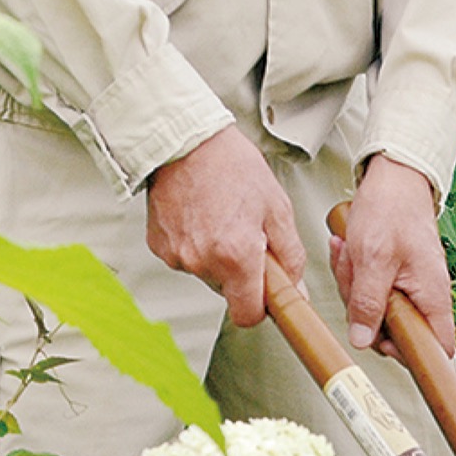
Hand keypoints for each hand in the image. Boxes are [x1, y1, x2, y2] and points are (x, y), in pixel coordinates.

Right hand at [146, 125, 305, 325]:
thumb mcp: (276, 206)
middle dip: (240, 270)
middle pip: (227, 291)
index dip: (261, 304)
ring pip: (206, 272)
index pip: (248, 315)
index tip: (266, 288)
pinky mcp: (158, 245)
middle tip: (246, 232)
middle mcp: (202, 261)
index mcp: (235, 255)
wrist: (187, 140)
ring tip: (221, 214)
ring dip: (217, 255)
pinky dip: (195, 243)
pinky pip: (185, 257)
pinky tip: (201, 213)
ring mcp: (176, 255)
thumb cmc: (232, 165)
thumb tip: (297, 287)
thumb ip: (290, 254)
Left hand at [329, 154, 454, 358]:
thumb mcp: (373, 258)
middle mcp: (427, 293)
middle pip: (395, 328)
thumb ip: (368, 303)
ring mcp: (412, 282)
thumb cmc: (392, 207)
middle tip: (352, 279)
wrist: (395, 173)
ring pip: (378, 307)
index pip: (434, 348)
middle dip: (364, 307)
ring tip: (348, 253)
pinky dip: (357, 271)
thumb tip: (362, 341)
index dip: (407, 353)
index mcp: (432, 295)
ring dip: (355, 284)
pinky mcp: (398, 271)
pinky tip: (348, 249)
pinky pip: (373, 286)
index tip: (377, 336)